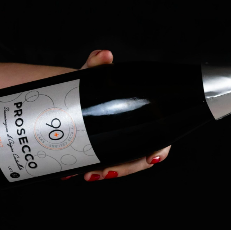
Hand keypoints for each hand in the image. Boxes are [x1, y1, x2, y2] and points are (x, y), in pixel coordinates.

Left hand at [67, 50, 171, 181]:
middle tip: (107, 171)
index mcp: (144, 116)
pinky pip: (107, 166)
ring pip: (124, 165)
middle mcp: (135, 134)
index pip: (160, 139)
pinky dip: (96, 170)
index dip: (159, 151)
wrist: (69, 95)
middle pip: (140, 158)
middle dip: (126, 167)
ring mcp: (121, 145)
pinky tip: (82, 172)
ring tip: (91, 174)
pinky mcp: (105, 151)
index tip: (152, 158)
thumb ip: (97, 65)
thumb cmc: (90, 85)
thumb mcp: (94, 76)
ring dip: (111, 173)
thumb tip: (104, 55)